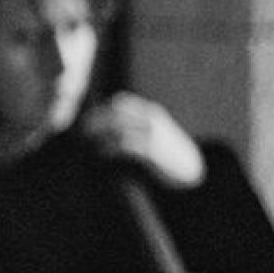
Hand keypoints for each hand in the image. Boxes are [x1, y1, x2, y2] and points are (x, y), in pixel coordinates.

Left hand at [82, 91, 204, 188]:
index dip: (103, 110)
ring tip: (89, 143)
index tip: (89, 119)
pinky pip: (125, 145)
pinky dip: (110, 148)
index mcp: (152, 113)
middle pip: (116, 113)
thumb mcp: (156, 133)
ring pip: (118, 128)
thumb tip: (108, 129)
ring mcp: (152, 134)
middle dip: (97, 121)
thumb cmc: (169, 153)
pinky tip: (102, 153)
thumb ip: (137, 126)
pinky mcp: (151, 151)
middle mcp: (151, 120)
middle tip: (83, 131)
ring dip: (100, 136)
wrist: (190, 169)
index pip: (122, 102)